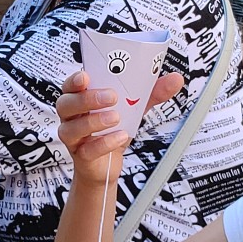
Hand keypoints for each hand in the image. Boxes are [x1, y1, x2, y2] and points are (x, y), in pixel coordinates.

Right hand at [55, 69, 185, 183]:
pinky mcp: (81, 155)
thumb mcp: (135, 108)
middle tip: (113, 97)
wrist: (107, 165)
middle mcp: (72, 117)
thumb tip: (175, 79)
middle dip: (88, 99)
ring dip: (95, 121)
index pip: (70, 85)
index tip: (86, 77)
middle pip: (67, 104)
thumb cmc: (113, 130)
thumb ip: (152, 93)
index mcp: (81, 98)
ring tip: (116, 117)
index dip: (75, 80)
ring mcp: (73, 137)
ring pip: (72, 128)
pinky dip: (104, 143)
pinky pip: (87, 150)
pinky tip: (120, 137)